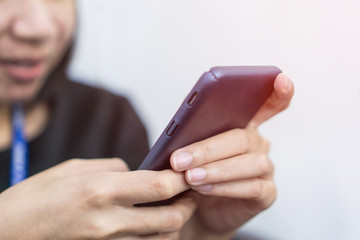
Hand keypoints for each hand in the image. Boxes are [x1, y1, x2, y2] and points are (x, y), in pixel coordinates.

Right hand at [0, 159, 196, 239]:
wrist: (7, 234)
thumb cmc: (35, 197)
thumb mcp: (73, 169)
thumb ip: (113, 168)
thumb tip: (137, 172)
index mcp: (101, 190)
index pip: (160, 186)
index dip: (182, 179)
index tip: (188, 171)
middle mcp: (109, 221)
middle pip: (171, 219)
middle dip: (188, 204)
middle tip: (190, 192)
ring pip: (161, 238)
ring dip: (175, 222)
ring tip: (174, 207)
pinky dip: (155, 236)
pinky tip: (151, 223)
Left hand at [171, 73, 293, 237]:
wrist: (197, 210)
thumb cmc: (194, 172)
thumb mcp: (190, 149)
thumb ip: (194, 134)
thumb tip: (183, 129)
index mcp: (244, 125)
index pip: (268, 104)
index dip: (279, 92)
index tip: (280, 79)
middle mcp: (259, 143)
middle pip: (242, 137)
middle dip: (208, 148)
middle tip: (179, 159)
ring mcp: (265, 168)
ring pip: (249, 162)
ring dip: (215, 169)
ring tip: (189, 176)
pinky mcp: (266, 193)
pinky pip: (251, 187)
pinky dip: (224, 187)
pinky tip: (203, 189)